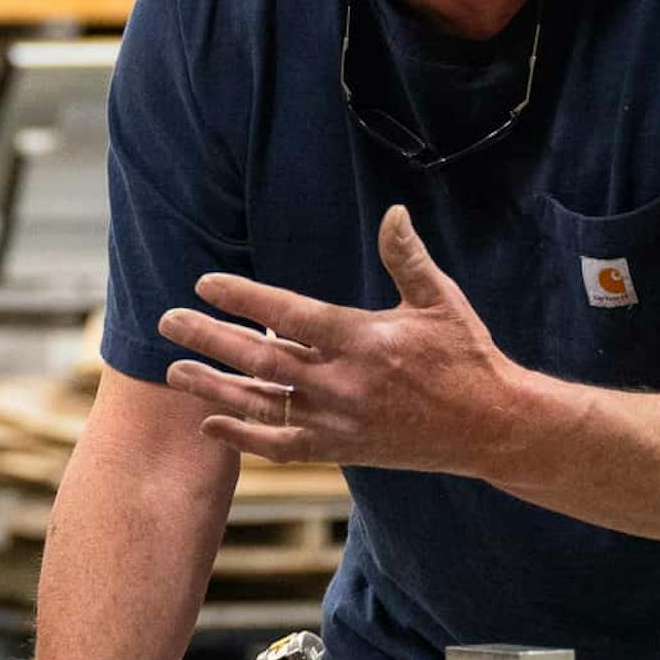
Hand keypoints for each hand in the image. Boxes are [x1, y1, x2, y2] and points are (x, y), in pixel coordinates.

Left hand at [158, 204, 534, 472]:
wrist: (491, 426)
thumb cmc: (466, 357)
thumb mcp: (440, 301)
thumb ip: (408, 258)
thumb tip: (394, 211)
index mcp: (363, 340)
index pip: (289, 315)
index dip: (244, 297)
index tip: (206, 283)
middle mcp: (342, 383)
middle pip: (261, 359)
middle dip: (209, 338)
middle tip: (168, 321)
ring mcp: (338, 420)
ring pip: (261, 404)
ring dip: (214, 387)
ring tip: (173, 371)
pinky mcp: (341, 448)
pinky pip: (281, 445)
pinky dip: (242, 437)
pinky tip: (209, 423)